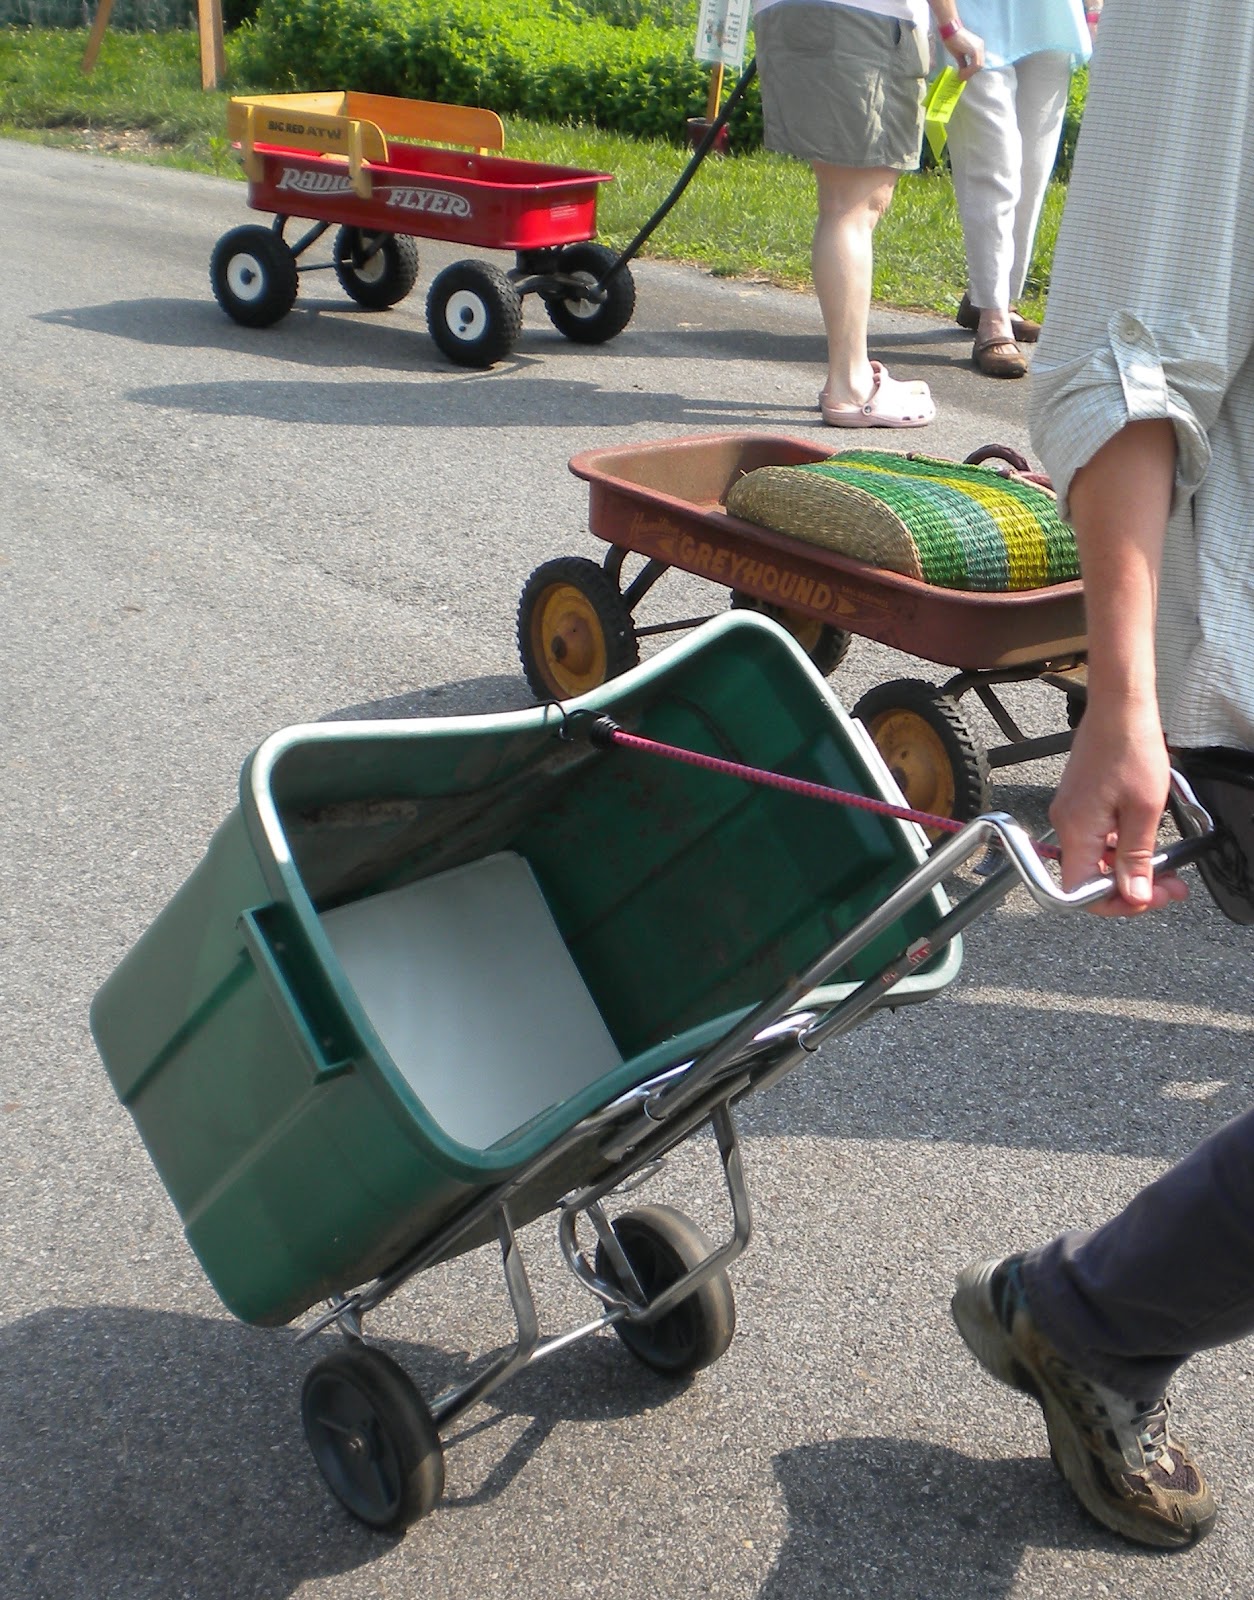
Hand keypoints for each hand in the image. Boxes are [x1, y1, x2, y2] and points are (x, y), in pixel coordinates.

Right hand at [943, 25, 983, 78]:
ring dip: (969, 73)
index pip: (978, 63)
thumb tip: (962, 73)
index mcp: (978, 47)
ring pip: (978, 66)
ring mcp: (979, 47)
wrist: (950, 31)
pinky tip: (962, 72)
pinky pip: (975, 64)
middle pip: (980, 65)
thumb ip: (963, 63)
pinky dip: (969, 70)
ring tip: (961, 75)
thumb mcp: (959, 55)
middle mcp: (981, 46)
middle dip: (971, 73)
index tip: (963, 76)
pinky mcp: (975, 50)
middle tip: (962, 77)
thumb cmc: (952, 40)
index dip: (971, 71)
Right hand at [1048, 698, 1187, 916]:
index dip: (1114, 904)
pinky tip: (1145, 841)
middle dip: (1131, 888)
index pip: (1079, 891)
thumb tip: (1135, 896)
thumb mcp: (1145, 810)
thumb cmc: (1131, 749)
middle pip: (1089, 878)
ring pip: (1096, 859)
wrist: (1118, 708)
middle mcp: (1065, 825)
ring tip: (1167, 866)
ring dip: (1129, 868)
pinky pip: (1095, 839)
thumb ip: (1137, 857)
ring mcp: (1071, 813)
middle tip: (1170, 886)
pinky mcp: (1079, 803)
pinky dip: (1121, 847)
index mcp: (1077, 830)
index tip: (1148, 899)